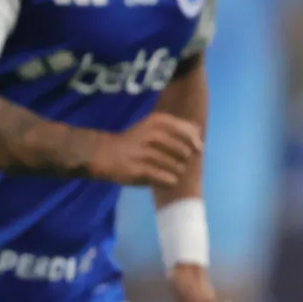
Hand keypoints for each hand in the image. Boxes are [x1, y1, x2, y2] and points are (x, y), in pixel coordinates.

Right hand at [84, 111, 202, 188]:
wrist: (102, 153)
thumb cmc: (134, 142)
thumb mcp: (153, 127)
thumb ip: (178, 128)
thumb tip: (199, 135)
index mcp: (157, 121)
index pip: (188, 131)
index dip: (195, 142)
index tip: (195, 149)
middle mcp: (151, 134)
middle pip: (184, 151)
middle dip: (184, 160)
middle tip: (176, 162)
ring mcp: (143, 152)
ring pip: (176, 166)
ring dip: (177, 172)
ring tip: (171, 172)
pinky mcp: (136, 169)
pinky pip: (164, 177)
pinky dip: (169, 180)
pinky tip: (167, 180)